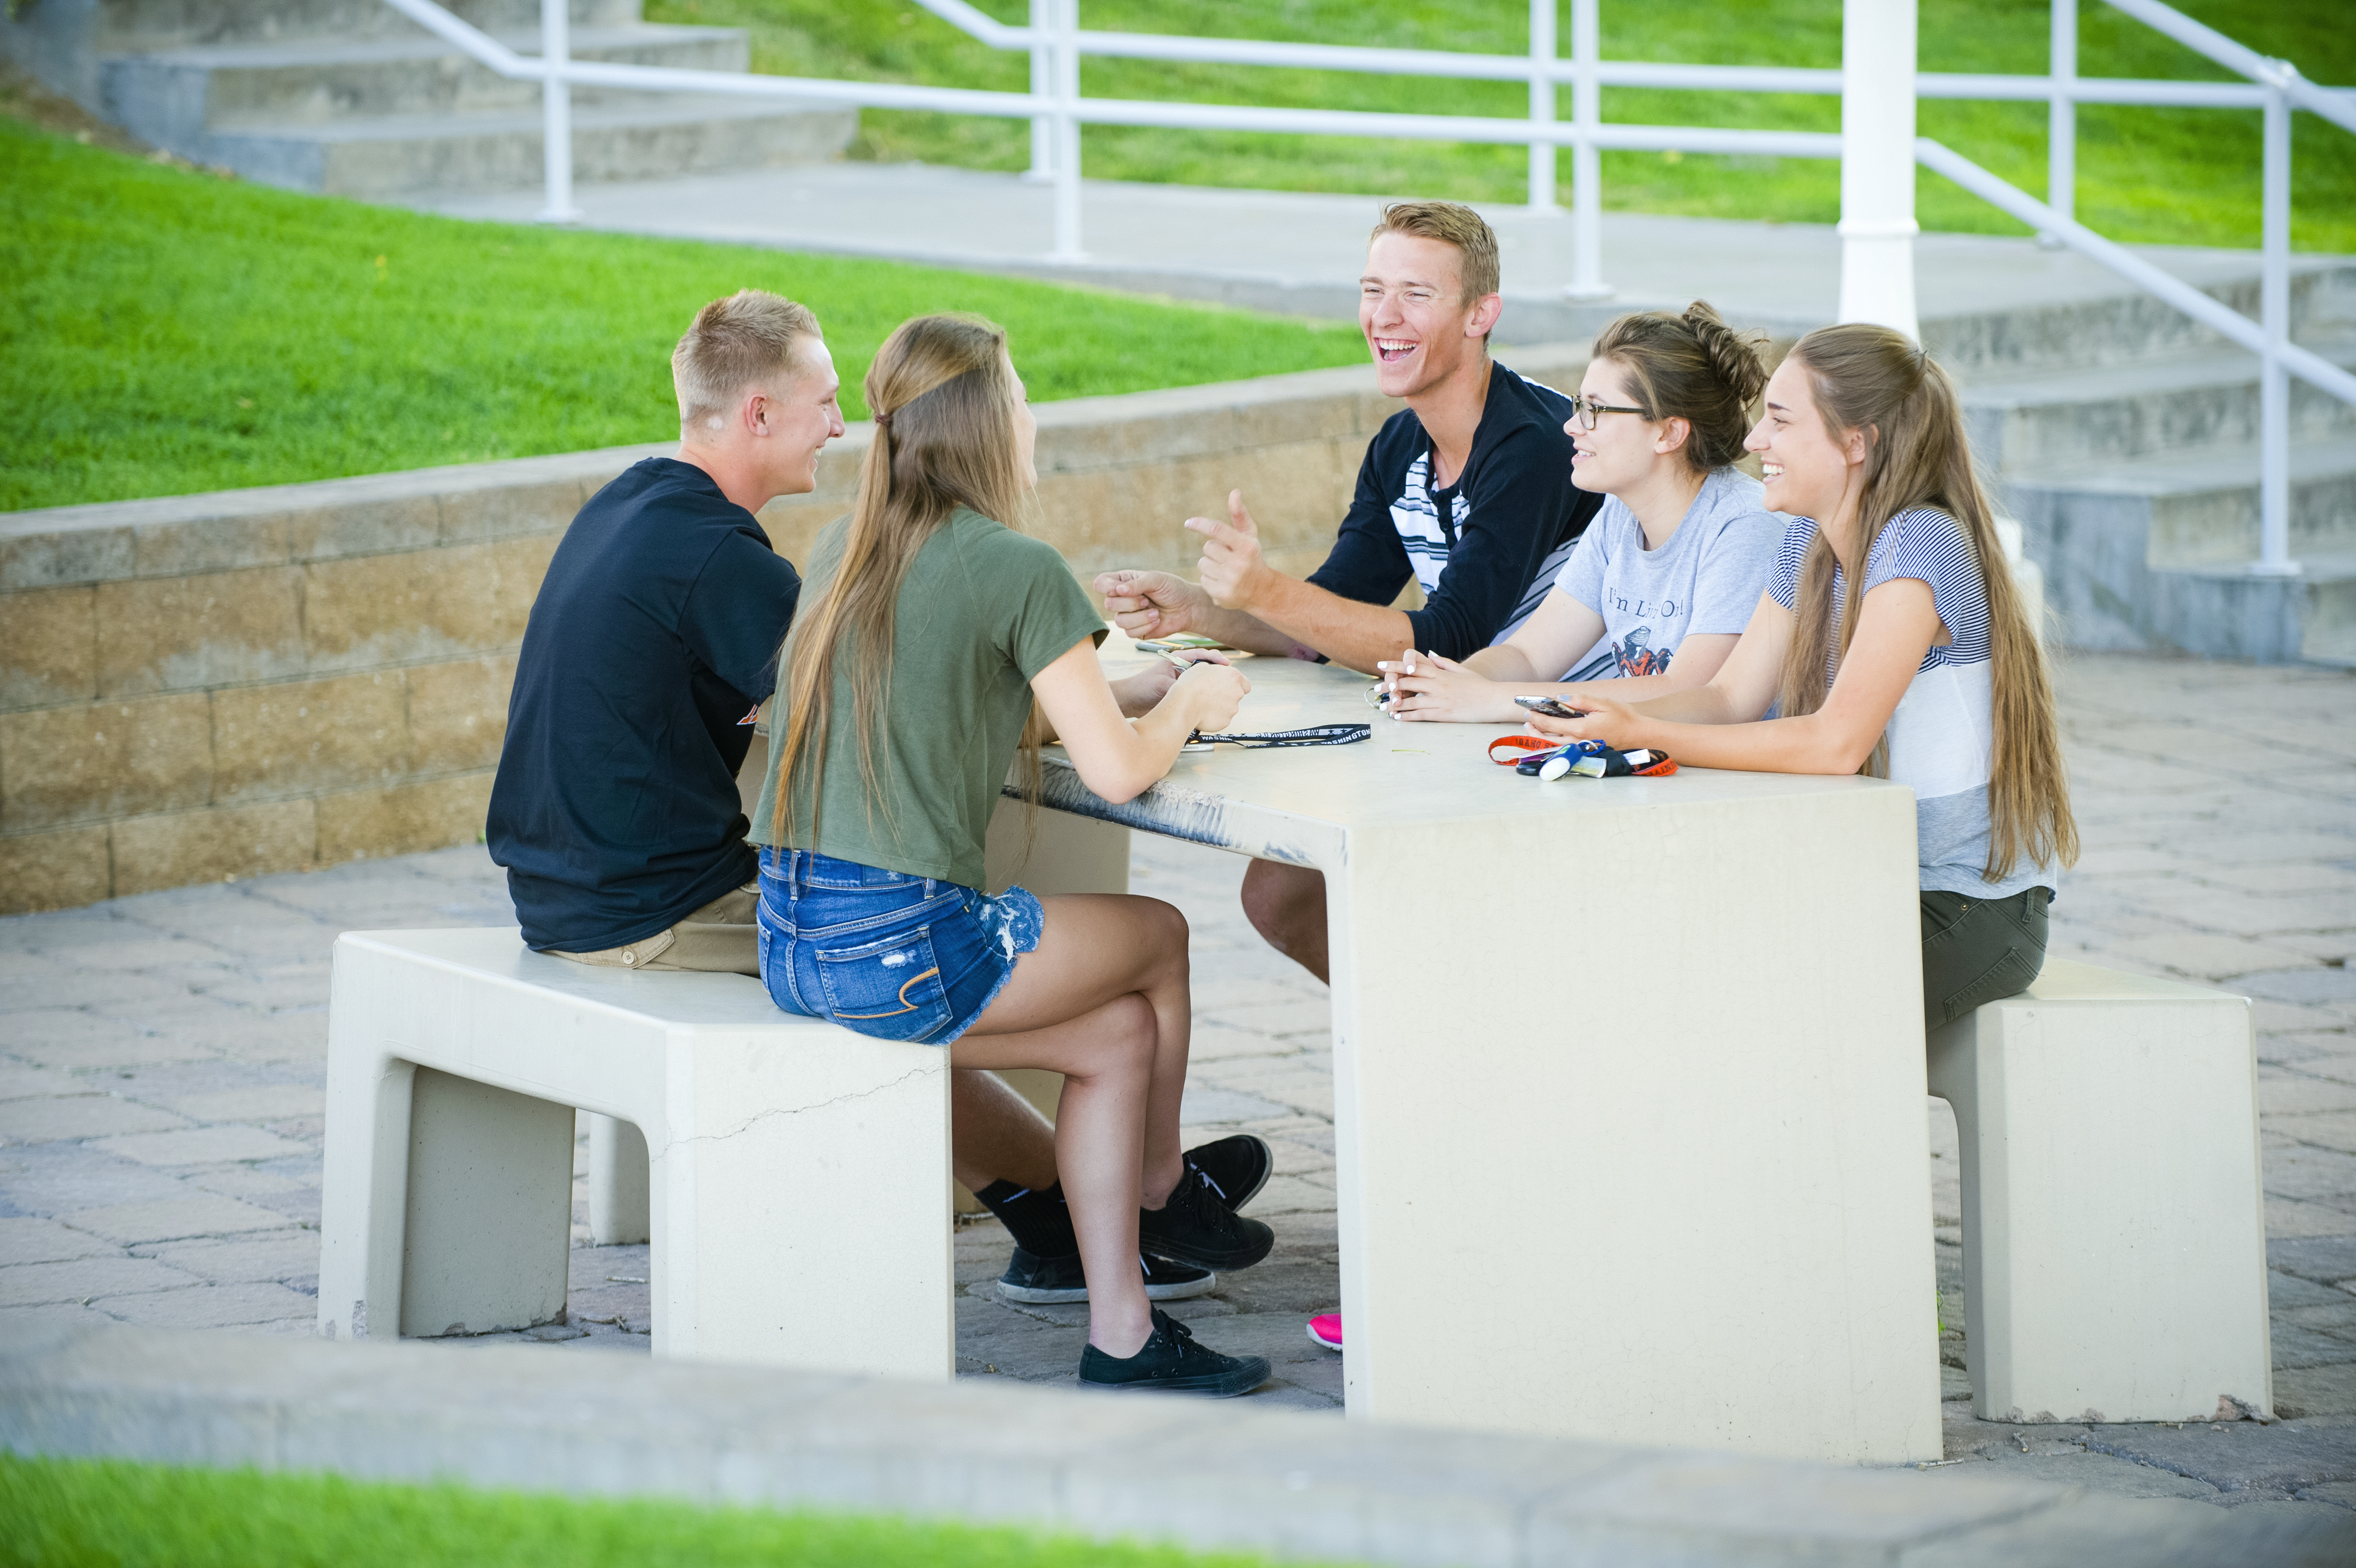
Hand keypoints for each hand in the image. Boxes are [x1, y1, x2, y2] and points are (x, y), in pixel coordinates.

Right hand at [1095, 569, 1211, 639]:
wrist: (1188, 608)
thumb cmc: (1173, 589)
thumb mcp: (1156, 579)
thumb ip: (1137, 583)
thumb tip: (1119, 590)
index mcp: (1123, 582)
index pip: (1101, 583)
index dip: (1106, 587)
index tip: (1122, 589)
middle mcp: (1121, 599)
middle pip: (1109, 604)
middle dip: (1131, 603)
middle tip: (1147, 600)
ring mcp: (1127, 615)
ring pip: (1119, 621)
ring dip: (1140, 617)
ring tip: (1156, 612)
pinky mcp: (1135, 630)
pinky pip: (1130, 633)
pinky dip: (1145, 626)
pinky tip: (1156, 620)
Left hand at [1110, 650, 1231, 716]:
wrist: (1130, 702)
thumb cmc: (1141, 687)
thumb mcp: (1161, 685)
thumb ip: (1178, 688)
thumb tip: (1195, 695)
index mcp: (1177, 659)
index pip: (1201, 654)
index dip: (1215, 658)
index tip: (1226, 664)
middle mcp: (1182, 669)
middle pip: (1206, 668)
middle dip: (1218, 672)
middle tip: (1231, 678)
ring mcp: (1183, 682)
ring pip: (1203, 682)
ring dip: (1214, 685)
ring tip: (1225, 690)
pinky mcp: (1182, 695)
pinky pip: (1198, 694)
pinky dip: (1206, 697)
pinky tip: (1214, 702)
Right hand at [1162, 658, 1249, 735]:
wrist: (1184, 703)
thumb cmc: (1191, 684)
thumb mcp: (1202, 667)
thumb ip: (1214, 669)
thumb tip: (1213, 671)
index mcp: (1234, 676)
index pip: (1245, 683)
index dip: (1236, 685)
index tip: (1228, 686)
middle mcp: (1237, 692)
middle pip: (1237, 696)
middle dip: (1227, 696)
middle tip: (1212, 695)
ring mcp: (1233, 708)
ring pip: (1229, 708)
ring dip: (1220, 707)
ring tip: (1205, 704)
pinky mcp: (1226, 721)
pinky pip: (1222, 719)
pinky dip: (1214, 717)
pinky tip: (1204, 713)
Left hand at [1188, 490, 1273, 611]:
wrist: (1262, 591)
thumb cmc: (1252, 557)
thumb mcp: (1249, 536)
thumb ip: (1239, 514)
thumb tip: (1234, 492)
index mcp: (1247, 546)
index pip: (1218, 530)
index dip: (1201, 524)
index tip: (1188, 523)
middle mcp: (1239, 563)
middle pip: (1208, 547)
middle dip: (1214, 550)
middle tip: (1227, 557)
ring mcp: (1230, 580)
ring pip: (1203, 563)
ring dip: (1210, 565)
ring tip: (1226, 570)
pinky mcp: (1222, 595)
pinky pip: (1203, 579)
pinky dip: (1210, 579)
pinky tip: (1223, 582)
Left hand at [1377, 649, 1520, 723]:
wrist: (1494, 699)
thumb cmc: (1479, 685)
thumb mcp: (1461, 670)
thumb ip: (1443, 662)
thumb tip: (1429, 653)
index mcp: (1440, 673)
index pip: (1412, 667)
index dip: (1394, 666)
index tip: (1380, 666)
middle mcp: (1437, 685)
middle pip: (1407, 683)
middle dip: (1389, 686)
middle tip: (1376, 689)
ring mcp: (1440, 700)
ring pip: (1411, 701)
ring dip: (1394, 704)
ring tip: (1382, 706)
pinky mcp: (1443, 714)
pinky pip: (1421, 715)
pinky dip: (1407, 717)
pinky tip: (1397, 718)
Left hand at [1524, 691, 1646, 748]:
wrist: (1639, 736)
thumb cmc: (1624, 718)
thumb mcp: (1603, 703)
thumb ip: (1581, 701)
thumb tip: (1561, 698)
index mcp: (1580, 728)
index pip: (1551, 724)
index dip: (1537, 717)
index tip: (1530, 710)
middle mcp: (1578, 742)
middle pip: (1548, 737)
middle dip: (1535, 728)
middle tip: (1528, 720)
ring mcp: (1581, 749)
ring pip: (1554, 745)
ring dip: (1541, 737)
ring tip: (1534, 728)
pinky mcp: (1586, 752)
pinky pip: (1564, 749)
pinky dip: (1553, 742)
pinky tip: (1551, 737)